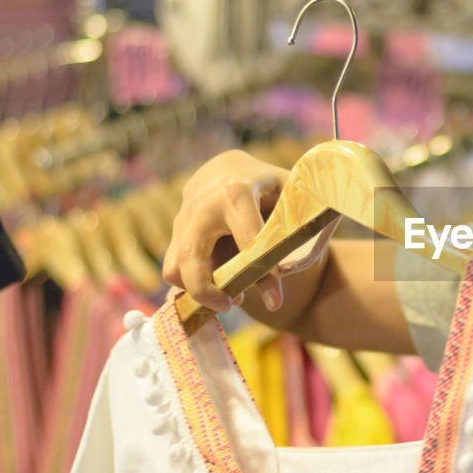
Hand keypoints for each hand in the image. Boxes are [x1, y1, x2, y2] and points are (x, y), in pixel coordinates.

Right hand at [162, 149, 289, 312]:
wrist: (231, 167)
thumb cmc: (269, 185)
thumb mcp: (290, 197)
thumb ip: (298, 228)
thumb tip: (290, 274)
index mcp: (236, 191)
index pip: (247, 240)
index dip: (262, 272)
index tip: (275, 300)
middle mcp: (203, 203)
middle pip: (192, 256)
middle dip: (207, 290)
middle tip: (232, 305)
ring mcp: (184, 216)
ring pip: (174, 265)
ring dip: (196, 289)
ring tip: (227, 297)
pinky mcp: (176, 229)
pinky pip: (174, 265)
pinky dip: (190, 284)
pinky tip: (216, 289)